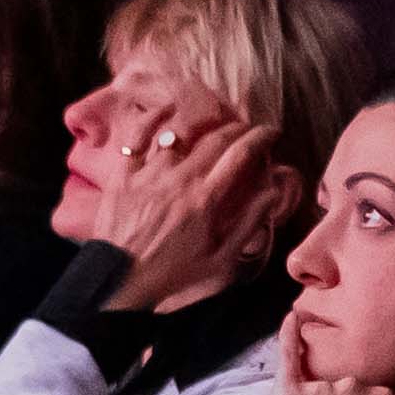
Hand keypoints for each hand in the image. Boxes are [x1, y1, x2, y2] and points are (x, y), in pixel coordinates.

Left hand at [82, 107, 281, 310]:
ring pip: (180, 132)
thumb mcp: (220, 260)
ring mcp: (149, 173)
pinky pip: (138, 136)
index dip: (261, 137)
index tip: (272, 132)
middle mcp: (179, 179)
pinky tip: (167, 113)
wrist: (121, 281)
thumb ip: (249, 223)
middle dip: (238, 128)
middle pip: (216, 137)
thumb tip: (273, 191)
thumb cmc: (174, 274)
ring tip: (212, 125)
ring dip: (202, 124)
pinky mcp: (123, 174)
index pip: (241, 154)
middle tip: (247, 130)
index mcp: (206, 199)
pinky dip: (154, 120)